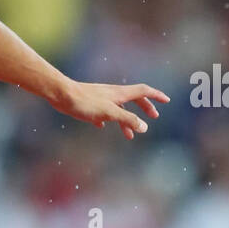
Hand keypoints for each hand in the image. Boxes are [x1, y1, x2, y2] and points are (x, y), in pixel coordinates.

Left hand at [50, 80, 169, 139]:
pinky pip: (104, 112)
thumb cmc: (85, 102)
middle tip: (153, 117)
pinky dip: (108, 119)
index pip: (143, 91)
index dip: (156, 95)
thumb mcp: (110, 113)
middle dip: (144, 108)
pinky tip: (103, 126)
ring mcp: (101, 98)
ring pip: (119, 109)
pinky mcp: (90, 104)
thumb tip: (144, 127)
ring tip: (129, 136)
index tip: (167, 100)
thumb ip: (128, 119)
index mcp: (120, 93)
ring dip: (127, 120)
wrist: (62, 95)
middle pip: (134, 99)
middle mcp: (113, 94)